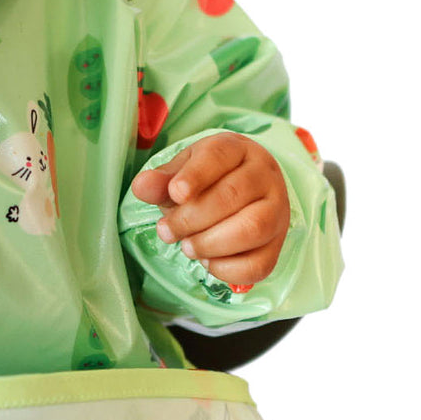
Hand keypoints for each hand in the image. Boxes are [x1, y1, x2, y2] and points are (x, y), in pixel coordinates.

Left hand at [131, 133, 289, 287]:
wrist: (244, 190)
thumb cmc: (207, 179)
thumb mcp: (181, 171)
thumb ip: (161, 180)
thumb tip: (142, 187)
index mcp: (236, 149)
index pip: (219, 157)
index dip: (195, 176)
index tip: (175, 193)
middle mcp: (264, 176)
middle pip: (233, 195)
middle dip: (192, 218)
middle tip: (166, 231)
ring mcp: (277, 210)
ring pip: (253, 229)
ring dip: (211, 244)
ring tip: (187, 247)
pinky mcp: (278, 244)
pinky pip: (261, 263)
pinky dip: (229, 270)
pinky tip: (208, 262)